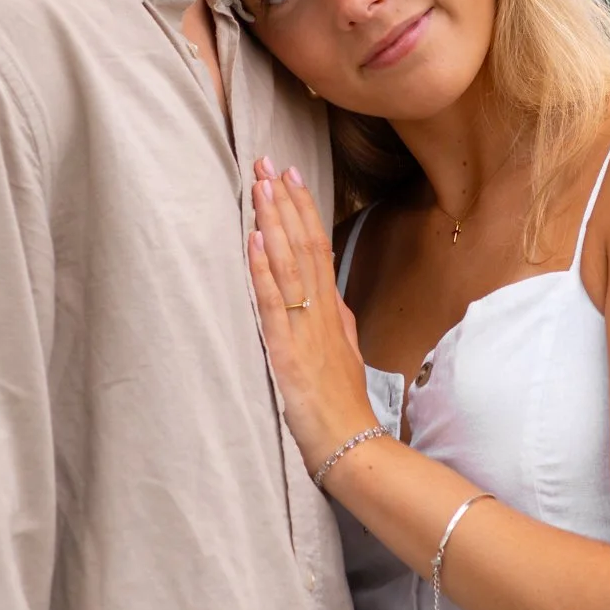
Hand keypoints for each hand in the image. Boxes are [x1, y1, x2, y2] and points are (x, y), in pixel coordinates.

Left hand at [249, 160, 375, 473]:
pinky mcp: (288, 353)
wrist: (353, 446)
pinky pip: (274, 304)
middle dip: (285, 202)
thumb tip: (331, 297)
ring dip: (274, 221)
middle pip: (304, 245)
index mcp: (332, 312)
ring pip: (289, 264)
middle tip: (270, 162)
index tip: (292, 176)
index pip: (319, 248)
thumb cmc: (344, 407)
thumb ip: (337, 324)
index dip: (304, 210)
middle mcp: (320, 313)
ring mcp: (305, 330)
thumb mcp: (345, 356)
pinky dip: (264, 269)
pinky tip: (256, 240)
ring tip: (261, 185)